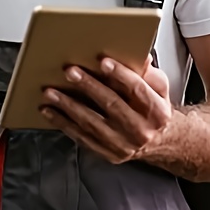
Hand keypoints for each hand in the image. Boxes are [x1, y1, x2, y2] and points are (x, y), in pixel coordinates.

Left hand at [40, 57, 172, 164]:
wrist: (158, 142)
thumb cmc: (153, 110)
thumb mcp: (158, 88)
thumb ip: (148, 72)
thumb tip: (140, 54)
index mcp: (156, 111)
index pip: (137, 89)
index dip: (120, 74)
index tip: (103, 61)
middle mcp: (141, 130)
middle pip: (111, 105)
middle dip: (88, 86)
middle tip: (70, 72)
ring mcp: (123, 145)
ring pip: (92, 123)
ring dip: (68, 106)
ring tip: (51, 92)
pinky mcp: (108, 154)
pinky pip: (82, 138)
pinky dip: (64, 124)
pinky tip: (50, 112)